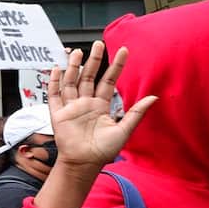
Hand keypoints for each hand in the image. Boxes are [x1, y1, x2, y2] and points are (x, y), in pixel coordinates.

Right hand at [48, 42, 154, 174]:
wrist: (84, 163)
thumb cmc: (103, 150)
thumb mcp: (124, 130)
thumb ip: (136, 112)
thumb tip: (154, 97)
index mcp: (101, 106)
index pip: (109, 81)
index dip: (116, 66)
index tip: (123, 50)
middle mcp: (85, 103)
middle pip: (88, 76)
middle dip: (94, 60)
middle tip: (98, 44)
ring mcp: (71, 107)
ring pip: (71, 81)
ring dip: (73, 66)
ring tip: (77, 51)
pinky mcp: (58, 114)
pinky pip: (54, 94)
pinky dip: (54, 82)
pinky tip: (56, 69)